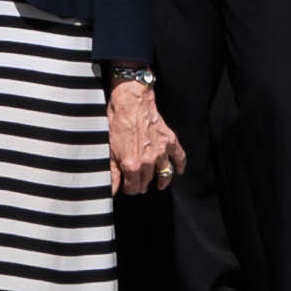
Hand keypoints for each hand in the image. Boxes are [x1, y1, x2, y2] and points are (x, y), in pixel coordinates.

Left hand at [105, 79, 183, 194]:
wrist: (130, 101)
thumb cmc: (117, 121)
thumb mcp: (109, 148)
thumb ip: (112, 172)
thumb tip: (112, 189)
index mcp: (132, 164)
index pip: (133, 188)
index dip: (129, 189)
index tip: (127, 187)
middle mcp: (148, 160)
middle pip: (147, 182)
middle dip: (142, 185)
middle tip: (139, 185)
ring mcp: (161, 151)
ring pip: (164, 173)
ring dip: (161, 181)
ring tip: (159, 185)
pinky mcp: (169, 140)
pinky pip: (179, 156)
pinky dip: (181, 165)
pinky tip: (180, 170)